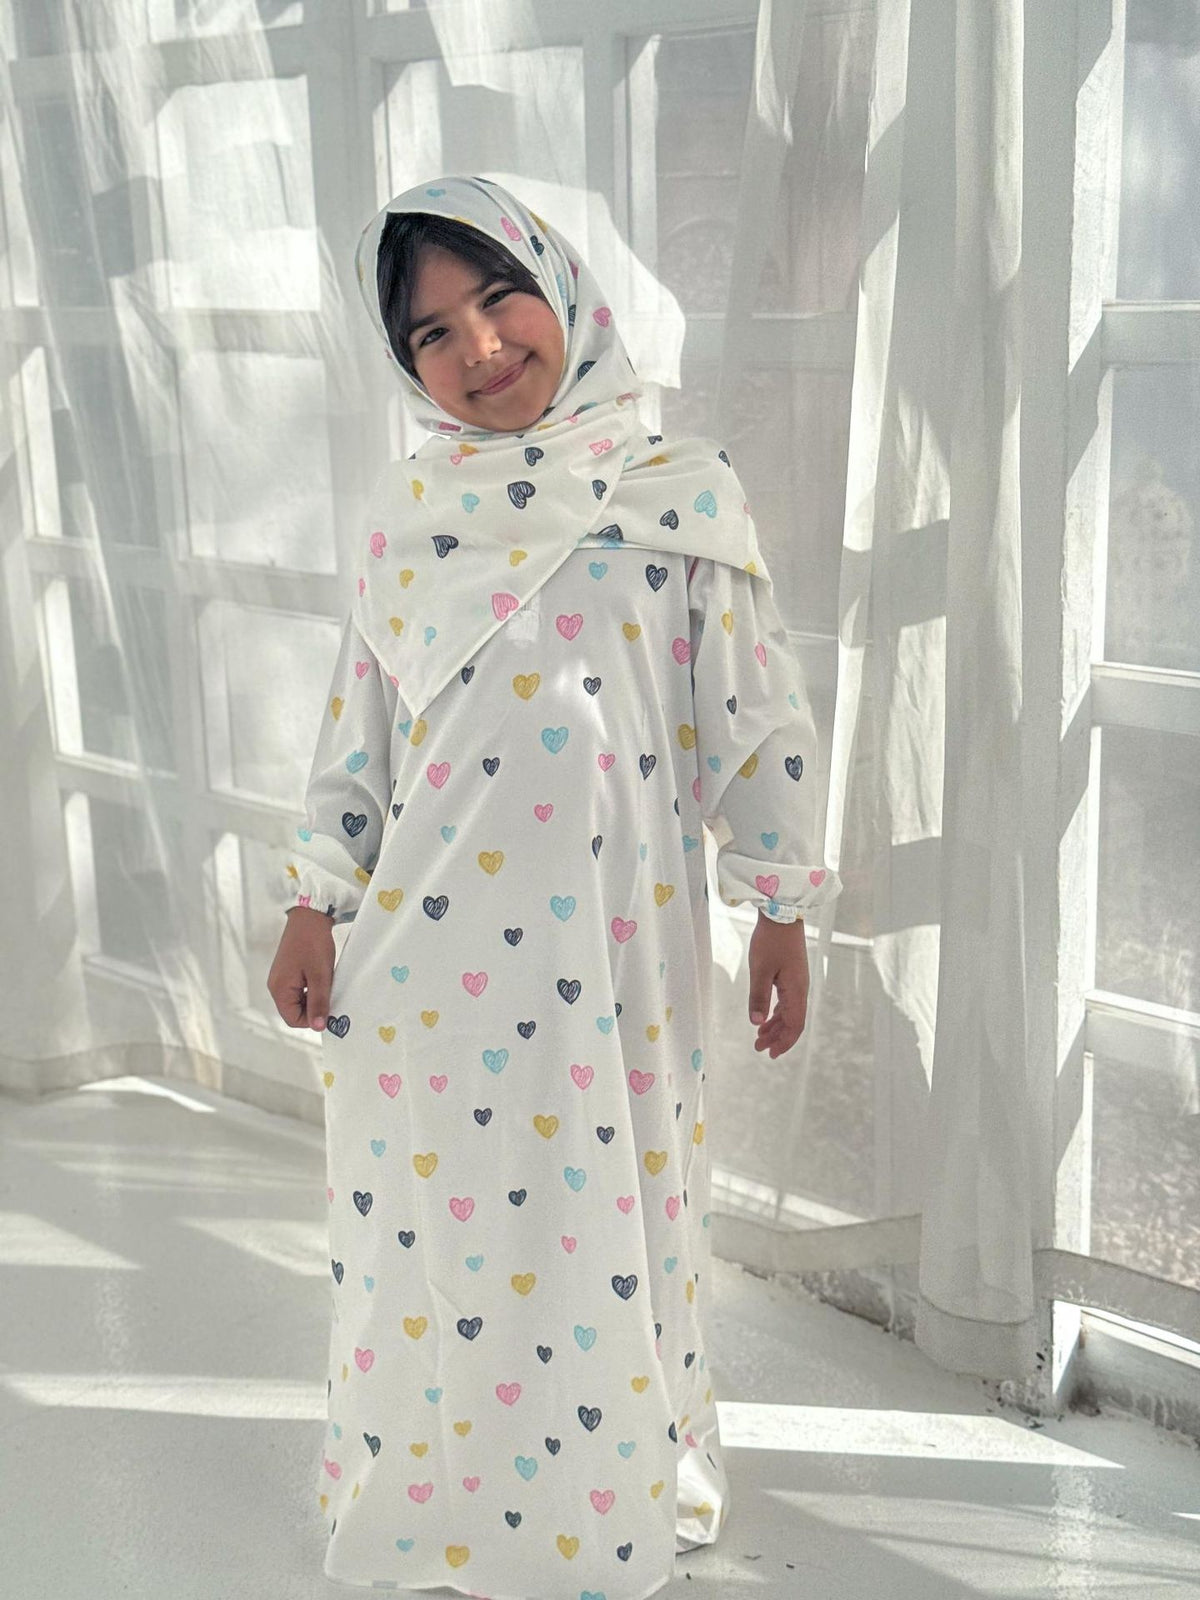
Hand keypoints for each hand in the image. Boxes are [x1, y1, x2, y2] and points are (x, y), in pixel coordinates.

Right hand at [267, 905, 335, 1029]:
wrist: (310, 916)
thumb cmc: (314, 944)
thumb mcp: (320, 976)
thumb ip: (319, 1002)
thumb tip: (318, 1027)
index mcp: (279, 989)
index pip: (293, 1020)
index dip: (312, 1019)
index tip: (329, 1008)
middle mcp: (276, 986)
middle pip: (294, 1011)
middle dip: (313, 1007)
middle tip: (329, 993)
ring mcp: (281, 978)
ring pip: (298, 1001)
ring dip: (313, 997)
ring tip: (326, 983)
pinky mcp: (287, 972)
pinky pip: (299, 990)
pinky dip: (311, 988)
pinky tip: (321, 977)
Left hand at [747, 912, 808, 1057]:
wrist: (782, 913)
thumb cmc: (770, 940)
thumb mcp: (760, 969)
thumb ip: (758, 996)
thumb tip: (756, 1022)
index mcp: (796, 990)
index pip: (795, 1025)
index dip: (784, 1042)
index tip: (771, 1054)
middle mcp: (800, 989)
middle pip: (793, 1021)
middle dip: (778, 1037)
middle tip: (760, 1048)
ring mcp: (797, 981)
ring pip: (789, 1012)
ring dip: (776, 1026)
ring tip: (760, 1037)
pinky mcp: (791, 974)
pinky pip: (786, 1001)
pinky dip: (776, 1013)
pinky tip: (766, 1017)